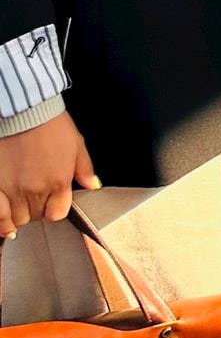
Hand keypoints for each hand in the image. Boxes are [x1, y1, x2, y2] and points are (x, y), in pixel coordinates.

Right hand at [0, 112, 97, 237]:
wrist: (25, 113)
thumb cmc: (51, 125)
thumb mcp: (77, 144)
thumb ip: (84, 169)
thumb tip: (93, 186)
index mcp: (59, 181)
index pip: (57, 213)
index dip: (55, 209)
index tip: (53, 203)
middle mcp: (36, 190)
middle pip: (36, 216)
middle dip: (38, 210)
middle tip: (36, 198)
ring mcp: (13, 191)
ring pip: (17, 219)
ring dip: (20, 214)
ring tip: (21, 203)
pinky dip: (2, 222)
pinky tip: (5, 224)